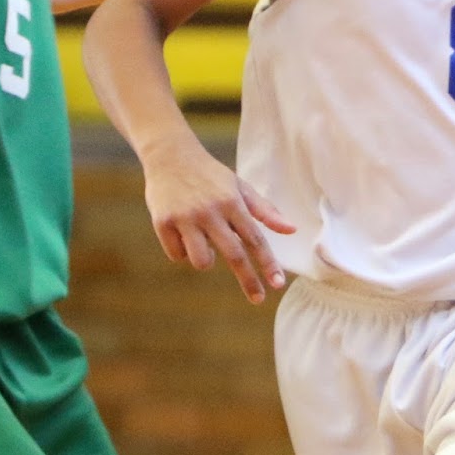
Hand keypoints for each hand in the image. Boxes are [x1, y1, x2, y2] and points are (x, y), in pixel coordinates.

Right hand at [145, 140, 294, 304]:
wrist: (169, 155)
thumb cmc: (210, 175)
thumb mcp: (240, 187)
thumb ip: (265, 210)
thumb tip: (292, 230)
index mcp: (232, 202)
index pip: (255, 238)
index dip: (268, 263)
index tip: (278, 284)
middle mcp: (210, 211)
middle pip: (234, 255)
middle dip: (248, 280)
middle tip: (258, 299)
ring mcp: (185, 217)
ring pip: (201, 261)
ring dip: (206, 260)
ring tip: (203, 243)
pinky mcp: (163, 222)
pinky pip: (177, 254)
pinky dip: (182, 250)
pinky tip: (181, 233)